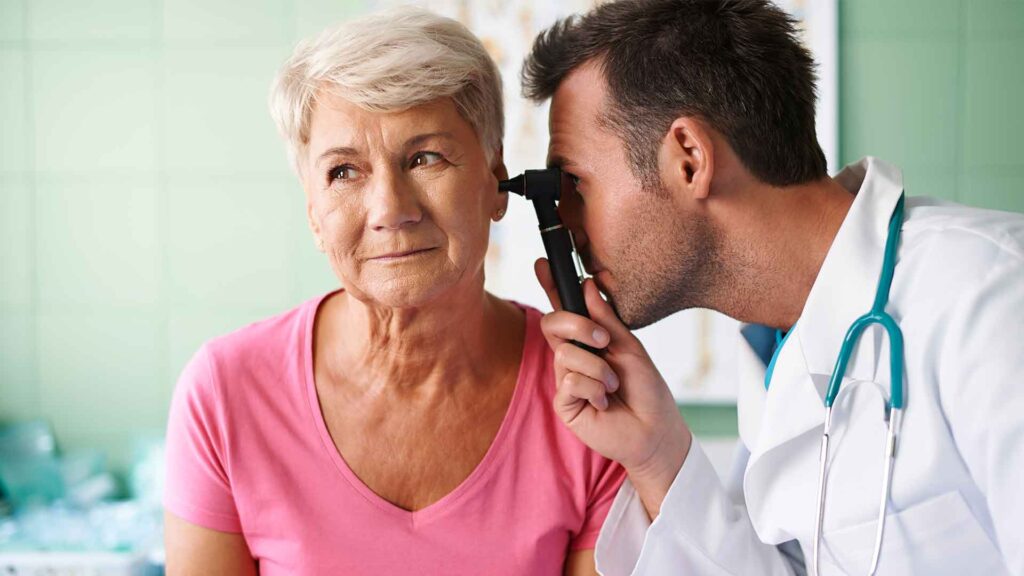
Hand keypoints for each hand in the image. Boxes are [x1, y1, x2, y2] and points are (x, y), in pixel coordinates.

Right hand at [535, 258, 692, 517]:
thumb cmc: (646, 390)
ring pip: (565, 354)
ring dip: (598, 368)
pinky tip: (606, 403)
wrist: (655, 430)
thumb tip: (587, 285)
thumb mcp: (629, 347)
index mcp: (588, 340)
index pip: (564, 309)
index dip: (551, 286)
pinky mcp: (564, 403)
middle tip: (604, 341)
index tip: (543, 263)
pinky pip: (569, 381)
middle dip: (578, 326)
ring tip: (614, 386)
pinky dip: (594, 389)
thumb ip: (606, 319)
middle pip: (552, 324)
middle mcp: (572, 357)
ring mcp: (566, 379)